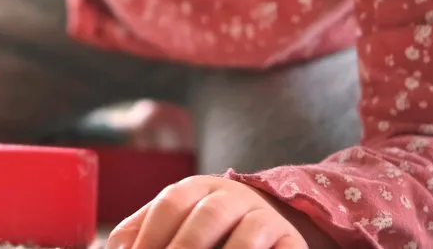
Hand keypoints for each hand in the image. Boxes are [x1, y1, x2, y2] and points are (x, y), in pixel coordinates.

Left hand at [108, 175, 325, 248]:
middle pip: (207, 217)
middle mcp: (233, 197)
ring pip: (248, 234)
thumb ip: (141, 236)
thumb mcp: (172, 226)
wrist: (264, 225)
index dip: (151, 235)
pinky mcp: (291, 242)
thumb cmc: (205, 233)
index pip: (171, 204)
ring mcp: (264, 219)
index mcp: (197, 189)